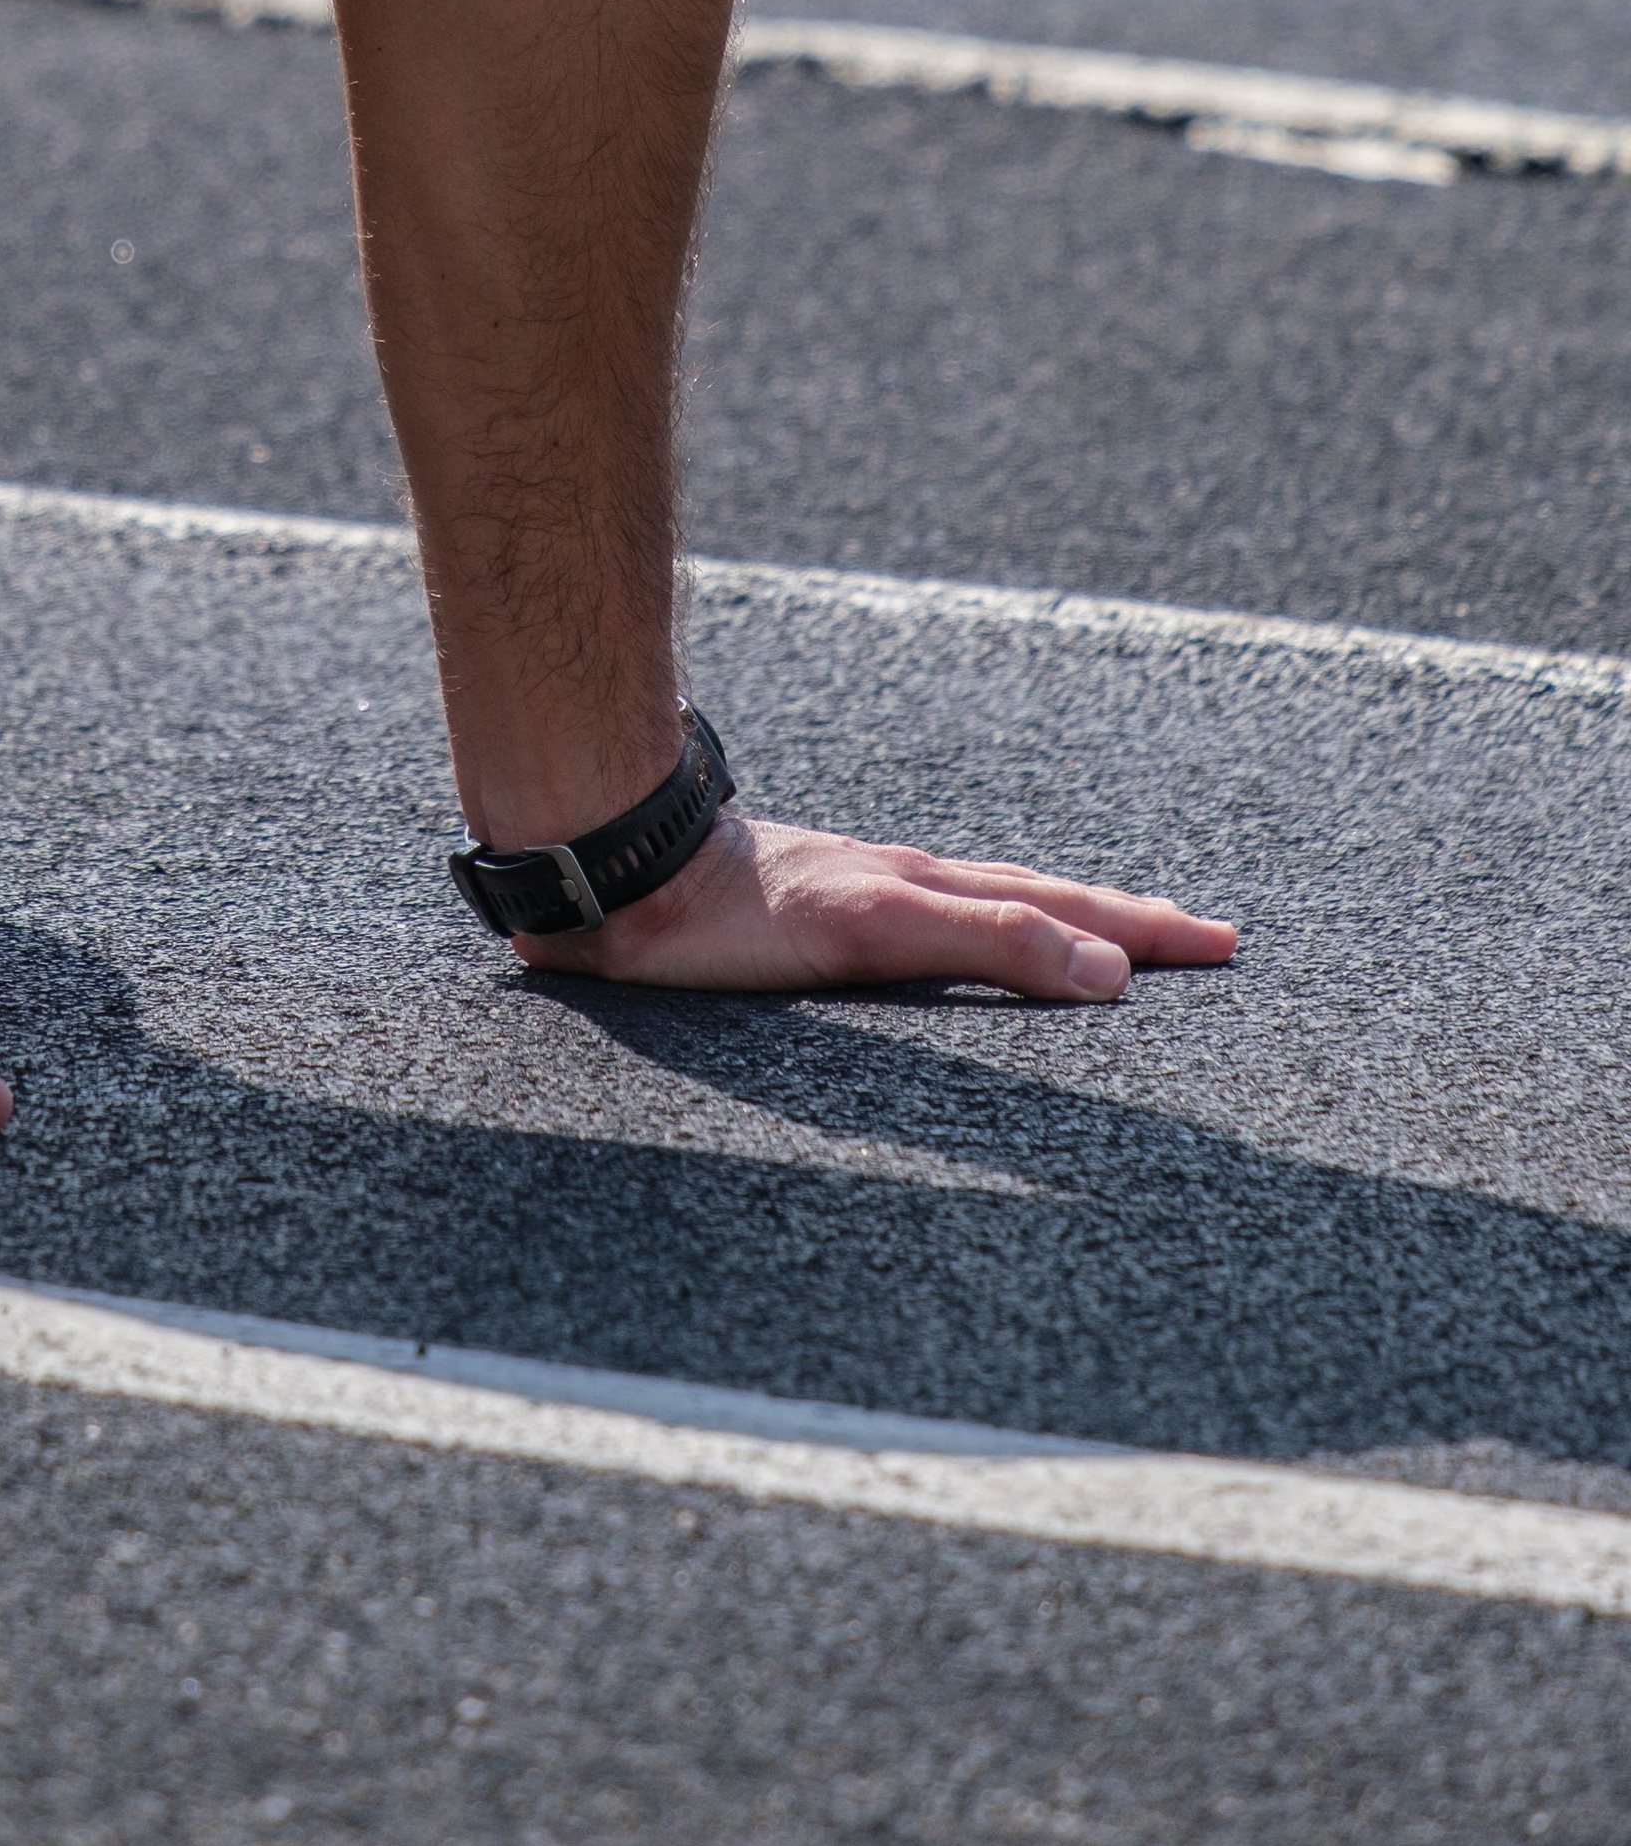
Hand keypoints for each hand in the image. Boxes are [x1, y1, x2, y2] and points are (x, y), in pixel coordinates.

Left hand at [517, 811, 1236, 996]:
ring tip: (1109, 935)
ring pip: (983, 907)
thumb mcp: (876, 930)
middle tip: (1204, 935)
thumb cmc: (737, 911)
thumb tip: (1106, 971)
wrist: (624, 873)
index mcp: (931, 891)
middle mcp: (906, 886)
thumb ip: (985, 944)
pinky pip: (926, 926)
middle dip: (1123, 921)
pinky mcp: (812, 918)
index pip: (1063, 911)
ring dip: (1056, 923)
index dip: (1141, 931)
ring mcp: (861, 896)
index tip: (1222, 942)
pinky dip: (977, 935)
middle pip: (1036, 901)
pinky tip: (958, 946)